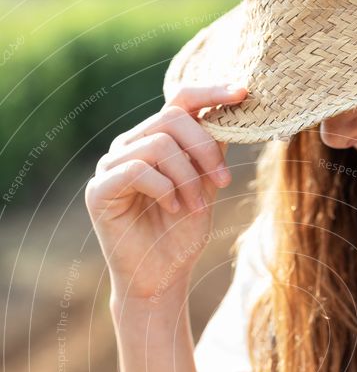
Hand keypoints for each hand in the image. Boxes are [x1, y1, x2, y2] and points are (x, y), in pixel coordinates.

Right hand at [85, 84, 247, 302]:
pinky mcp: (99, 190)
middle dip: (205, 149)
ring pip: (158, 144)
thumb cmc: (180, 236)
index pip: (179, 101)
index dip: (210, 92)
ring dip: (188, 178)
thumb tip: (228, 113)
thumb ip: (210, 153)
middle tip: (223, 183)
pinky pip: (137, 170)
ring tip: (196, 208)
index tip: (242, 93)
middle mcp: (130, 146)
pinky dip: (164, 189)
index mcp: (154, 141)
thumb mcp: (205, 188)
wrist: (160, 280)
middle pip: (171, 118)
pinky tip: (173, 209)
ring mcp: (111, 166)